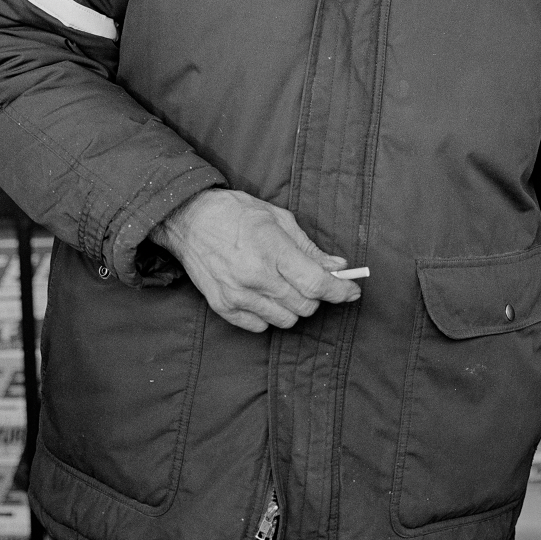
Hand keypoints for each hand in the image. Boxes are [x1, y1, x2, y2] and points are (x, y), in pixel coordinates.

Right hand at [150, 189, 361, 332]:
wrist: (188, 219)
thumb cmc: (235, 212)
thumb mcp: (277, 219)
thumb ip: (309, 247)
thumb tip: (337, 267)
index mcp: (271, 249)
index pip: (316, 283)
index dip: (340, 291)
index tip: (352, 291)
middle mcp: (254, 277)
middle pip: (305, 306)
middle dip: (317, 296)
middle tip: (311, 280)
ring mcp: (237, 295)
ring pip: (286, 320)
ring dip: (294, 307)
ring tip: (284, 285)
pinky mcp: (223, 307)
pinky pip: (261, 327)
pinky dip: (269, 315)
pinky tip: (264, 295)